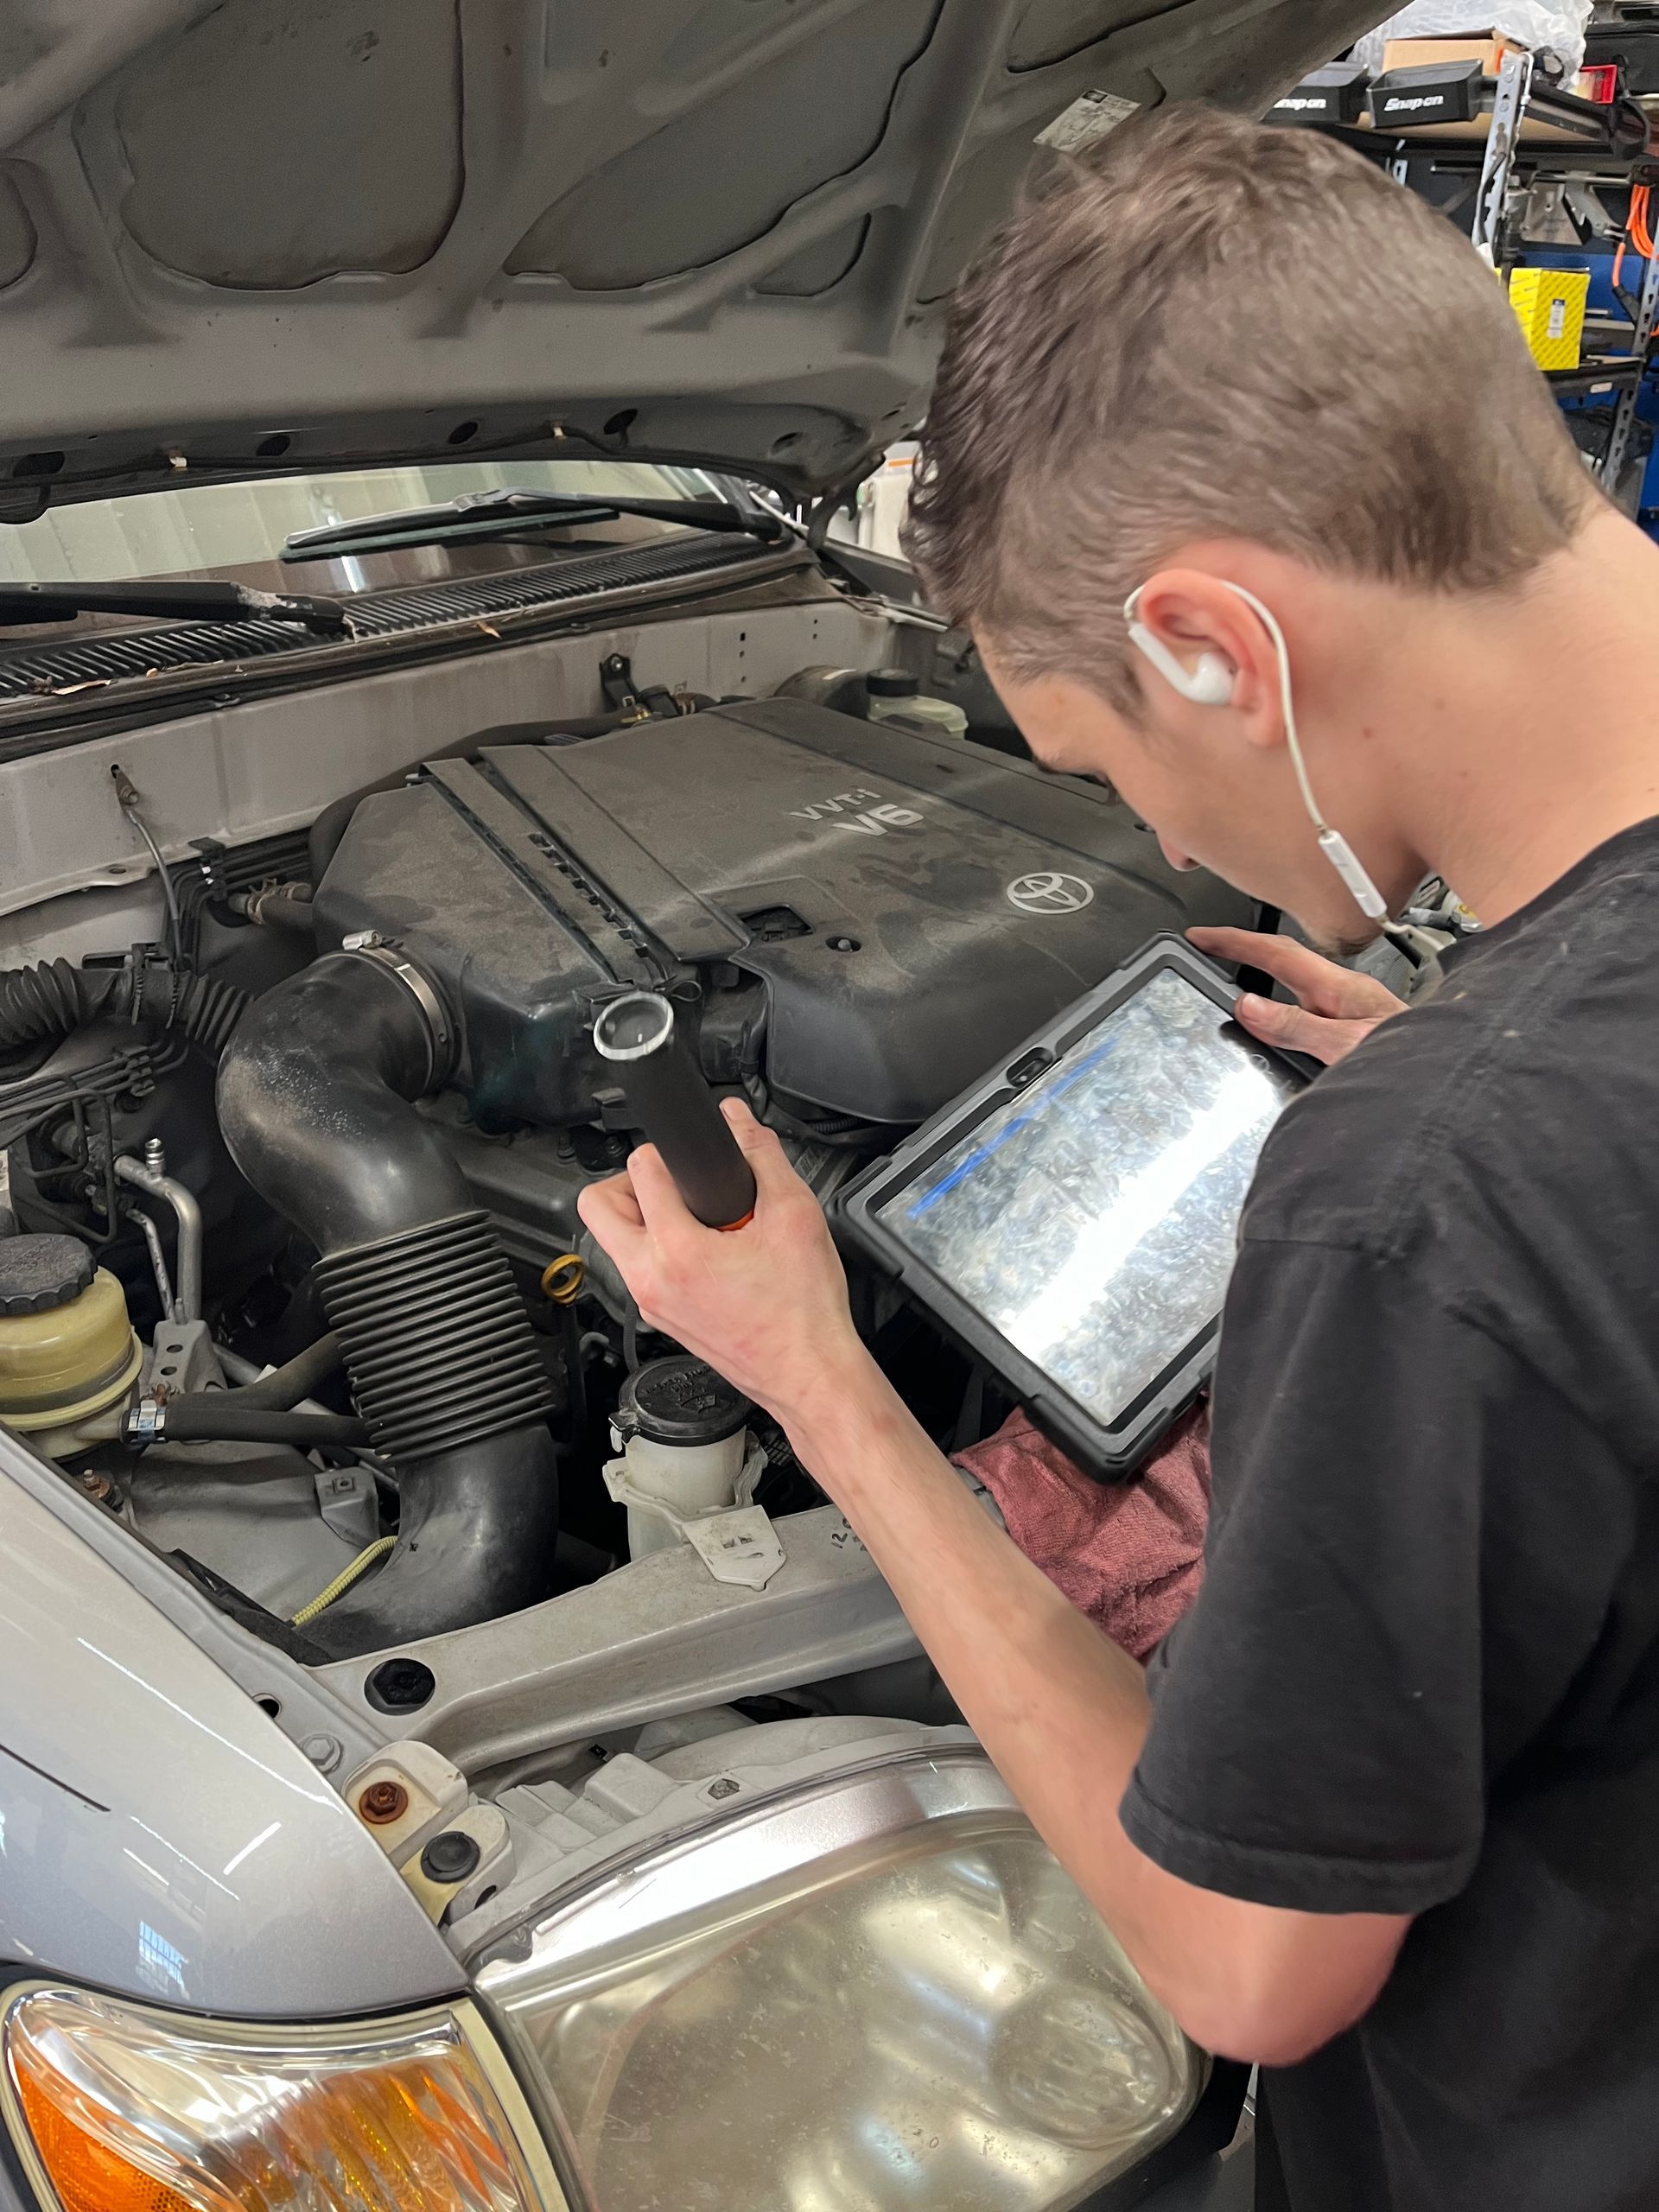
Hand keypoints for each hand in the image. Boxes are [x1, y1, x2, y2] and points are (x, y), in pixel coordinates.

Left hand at [576, 1098, 871, 1433]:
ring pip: (613, 1241)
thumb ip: (763, 1156)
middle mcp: (650, 1280)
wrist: (808, 1372)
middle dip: (630, 1182)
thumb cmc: (803, 1311)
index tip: (691, 1154)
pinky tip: (704, 1247)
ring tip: (692, 1213)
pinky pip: (637, 1269)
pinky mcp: (660, 1318)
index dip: (668, 1150)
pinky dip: (657, 1249)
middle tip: (673, 1183)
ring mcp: (650, 1303)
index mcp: (677, 1251)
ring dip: (642, 1216)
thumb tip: (739, 1121)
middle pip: (597, 1206)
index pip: (640, 1170)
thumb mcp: (795, 1214)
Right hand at [1188, 927, 1405, 1066]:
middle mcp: (1346, 994)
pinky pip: (1309, 1006)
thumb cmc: (1414, 1062)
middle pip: (1286, 961)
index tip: (1201, 936)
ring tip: (1232, 971)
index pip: (1278, 954)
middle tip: (1207, 947)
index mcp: (1341, 989)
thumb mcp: (1346, 1048)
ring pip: (1299, 983)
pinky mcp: (1357, 1028)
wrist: (1453, 1080)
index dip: (1235, 942)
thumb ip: (1297, 1027)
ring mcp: (1352, 1009)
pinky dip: (1283, 1001)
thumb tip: (1250, 1006)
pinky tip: (1279, 1014)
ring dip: (1264, 972)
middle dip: (1244, 950)